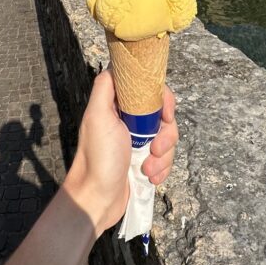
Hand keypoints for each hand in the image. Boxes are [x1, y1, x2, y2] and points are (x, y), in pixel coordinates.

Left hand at [64, 71, 178, 236]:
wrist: (97, 200)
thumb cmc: (97, 158)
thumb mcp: (97, 116)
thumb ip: (105, 87)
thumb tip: (116, 64)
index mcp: (118, 107)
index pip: (148, 89)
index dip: (161, 98)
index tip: (166, 113)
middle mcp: (129, 121)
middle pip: (164, 115)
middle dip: (166, 134)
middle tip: (154, 148)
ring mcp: (138, 142)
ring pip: (168, 138)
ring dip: (163, 156)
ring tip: (147, 169)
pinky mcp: (145, 161)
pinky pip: (166, 158)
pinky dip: (162, 169)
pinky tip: (151, 178)